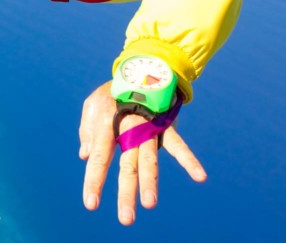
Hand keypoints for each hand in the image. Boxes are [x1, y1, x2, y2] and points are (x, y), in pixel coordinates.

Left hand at [78, 81, 205, 224]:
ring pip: (149, 159)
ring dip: (151, 182)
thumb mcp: (92, 104)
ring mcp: (149, 128)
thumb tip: (85, 156)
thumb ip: (87, 130)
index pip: (99, 157)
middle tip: (126, 219)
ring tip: (150, 204)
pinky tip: (200, 177)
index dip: (95, 181)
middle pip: (127, 165)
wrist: (141, 67)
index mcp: (107, 124)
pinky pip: (178, 145)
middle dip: (126, 192)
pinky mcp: (166, 126)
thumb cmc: (114, 91)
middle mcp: (128, 128)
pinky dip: (190, 160)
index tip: (92, 204)